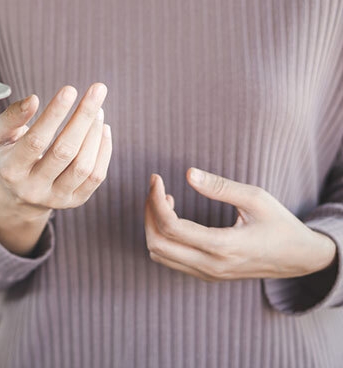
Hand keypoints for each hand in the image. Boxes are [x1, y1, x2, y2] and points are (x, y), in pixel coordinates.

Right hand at [0, 83, 112, 254]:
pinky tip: (103, 128)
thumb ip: (13, 116)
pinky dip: (104, 149)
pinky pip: (96, 177)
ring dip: (94, 133)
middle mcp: (33, 187)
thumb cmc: (11, 155)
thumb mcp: (2, 135)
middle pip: (64, 152)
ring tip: (98, 109)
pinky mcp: (75, 201)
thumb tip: (33, 99)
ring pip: (83, 166)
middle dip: (83, 117)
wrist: (19, 196)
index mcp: (11, 169)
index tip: (70, 90)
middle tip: (98, 89)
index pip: (36, 139)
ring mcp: (56, 198)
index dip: (54, 114)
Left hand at [144, 168, 336, 281]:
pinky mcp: (206, 275)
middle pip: (157, 243)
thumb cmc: (280, 224)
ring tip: (166, 200)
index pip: (171, 226)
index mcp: (224, 246)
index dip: (155, 200)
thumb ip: (220, 187)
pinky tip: (174, 216)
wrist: (300, 259)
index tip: (156, 178)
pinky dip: (162, 237)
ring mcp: (207, 274)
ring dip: (153, 225)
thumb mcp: (256, 198)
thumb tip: (188, 173)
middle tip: (156, 187)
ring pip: (159, 254)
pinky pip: (170, 259)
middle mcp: (211, 265)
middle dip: (148, 211)